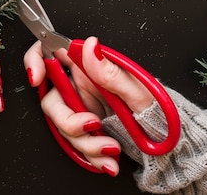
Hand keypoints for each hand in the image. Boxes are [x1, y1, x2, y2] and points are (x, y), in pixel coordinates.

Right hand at [23, 37, 152, 175]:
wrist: (170, 142)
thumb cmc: (158, 111)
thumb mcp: (138, 90)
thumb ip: (110, 71)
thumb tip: (89, 46)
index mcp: (90, 68)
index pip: (52, 53)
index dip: (36, 60)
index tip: (37, 77)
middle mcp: (82, 88)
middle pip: (52, 100)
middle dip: (68, 120)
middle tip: (91, 127)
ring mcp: (82, 111)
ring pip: (63, 127)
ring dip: (85, 143)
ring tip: (111, 150)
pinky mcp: (86, 133)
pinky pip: (76, 145)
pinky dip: (92, 155)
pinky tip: (109, 160)